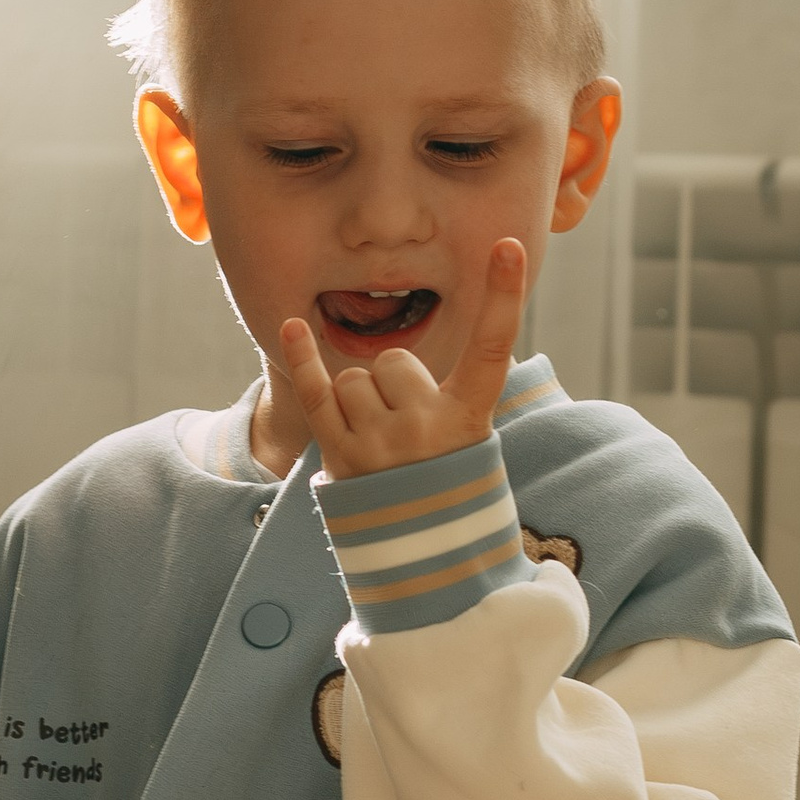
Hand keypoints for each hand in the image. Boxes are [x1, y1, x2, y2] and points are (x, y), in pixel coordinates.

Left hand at [279, 237, 527, 478]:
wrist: (419, 556)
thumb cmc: (442, 482)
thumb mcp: (464, 439)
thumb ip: (447, 394)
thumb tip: (415, 354)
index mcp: (471, 419)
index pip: (493, 345)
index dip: (504, 294)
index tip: (507, 243)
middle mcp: (428, 429)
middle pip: (394, 360)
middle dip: (393, 383)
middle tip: (408, 431)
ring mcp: (382, 444)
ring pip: (354, 377)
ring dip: (359, 400)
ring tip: (380, 445)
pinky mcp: (340, 456)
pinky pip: (315, 392)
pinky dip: (303, 359)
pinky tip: (291, 326)